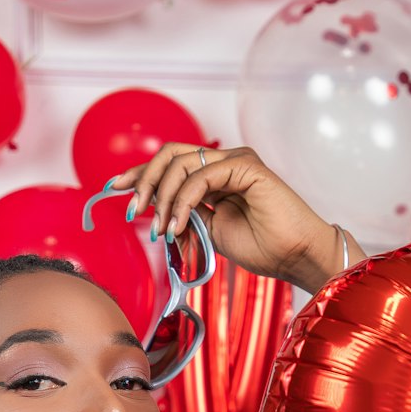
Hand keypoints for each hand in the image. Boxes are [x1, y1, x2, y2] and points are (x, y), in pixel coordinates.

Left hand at [106, 141, 362, 291]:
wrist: (295, 256)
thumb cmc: (263, 248)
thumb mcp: (211, 233)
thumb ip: (187, 218)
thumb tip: (157, 216)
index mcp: (215, 175)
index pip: (170, 164)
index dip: (141, 174)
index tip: (115, 189)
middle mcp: (224, 161)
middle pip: (169, 155)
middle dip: (144, 179)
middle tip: (133, 209)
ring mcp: (235, 160)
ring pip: (180, 163)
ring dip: (162, 196)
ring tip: (161, 228)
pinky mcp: (246, 166)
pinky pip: (200, 176)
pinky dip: (182, 201)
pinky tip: (177, 225)